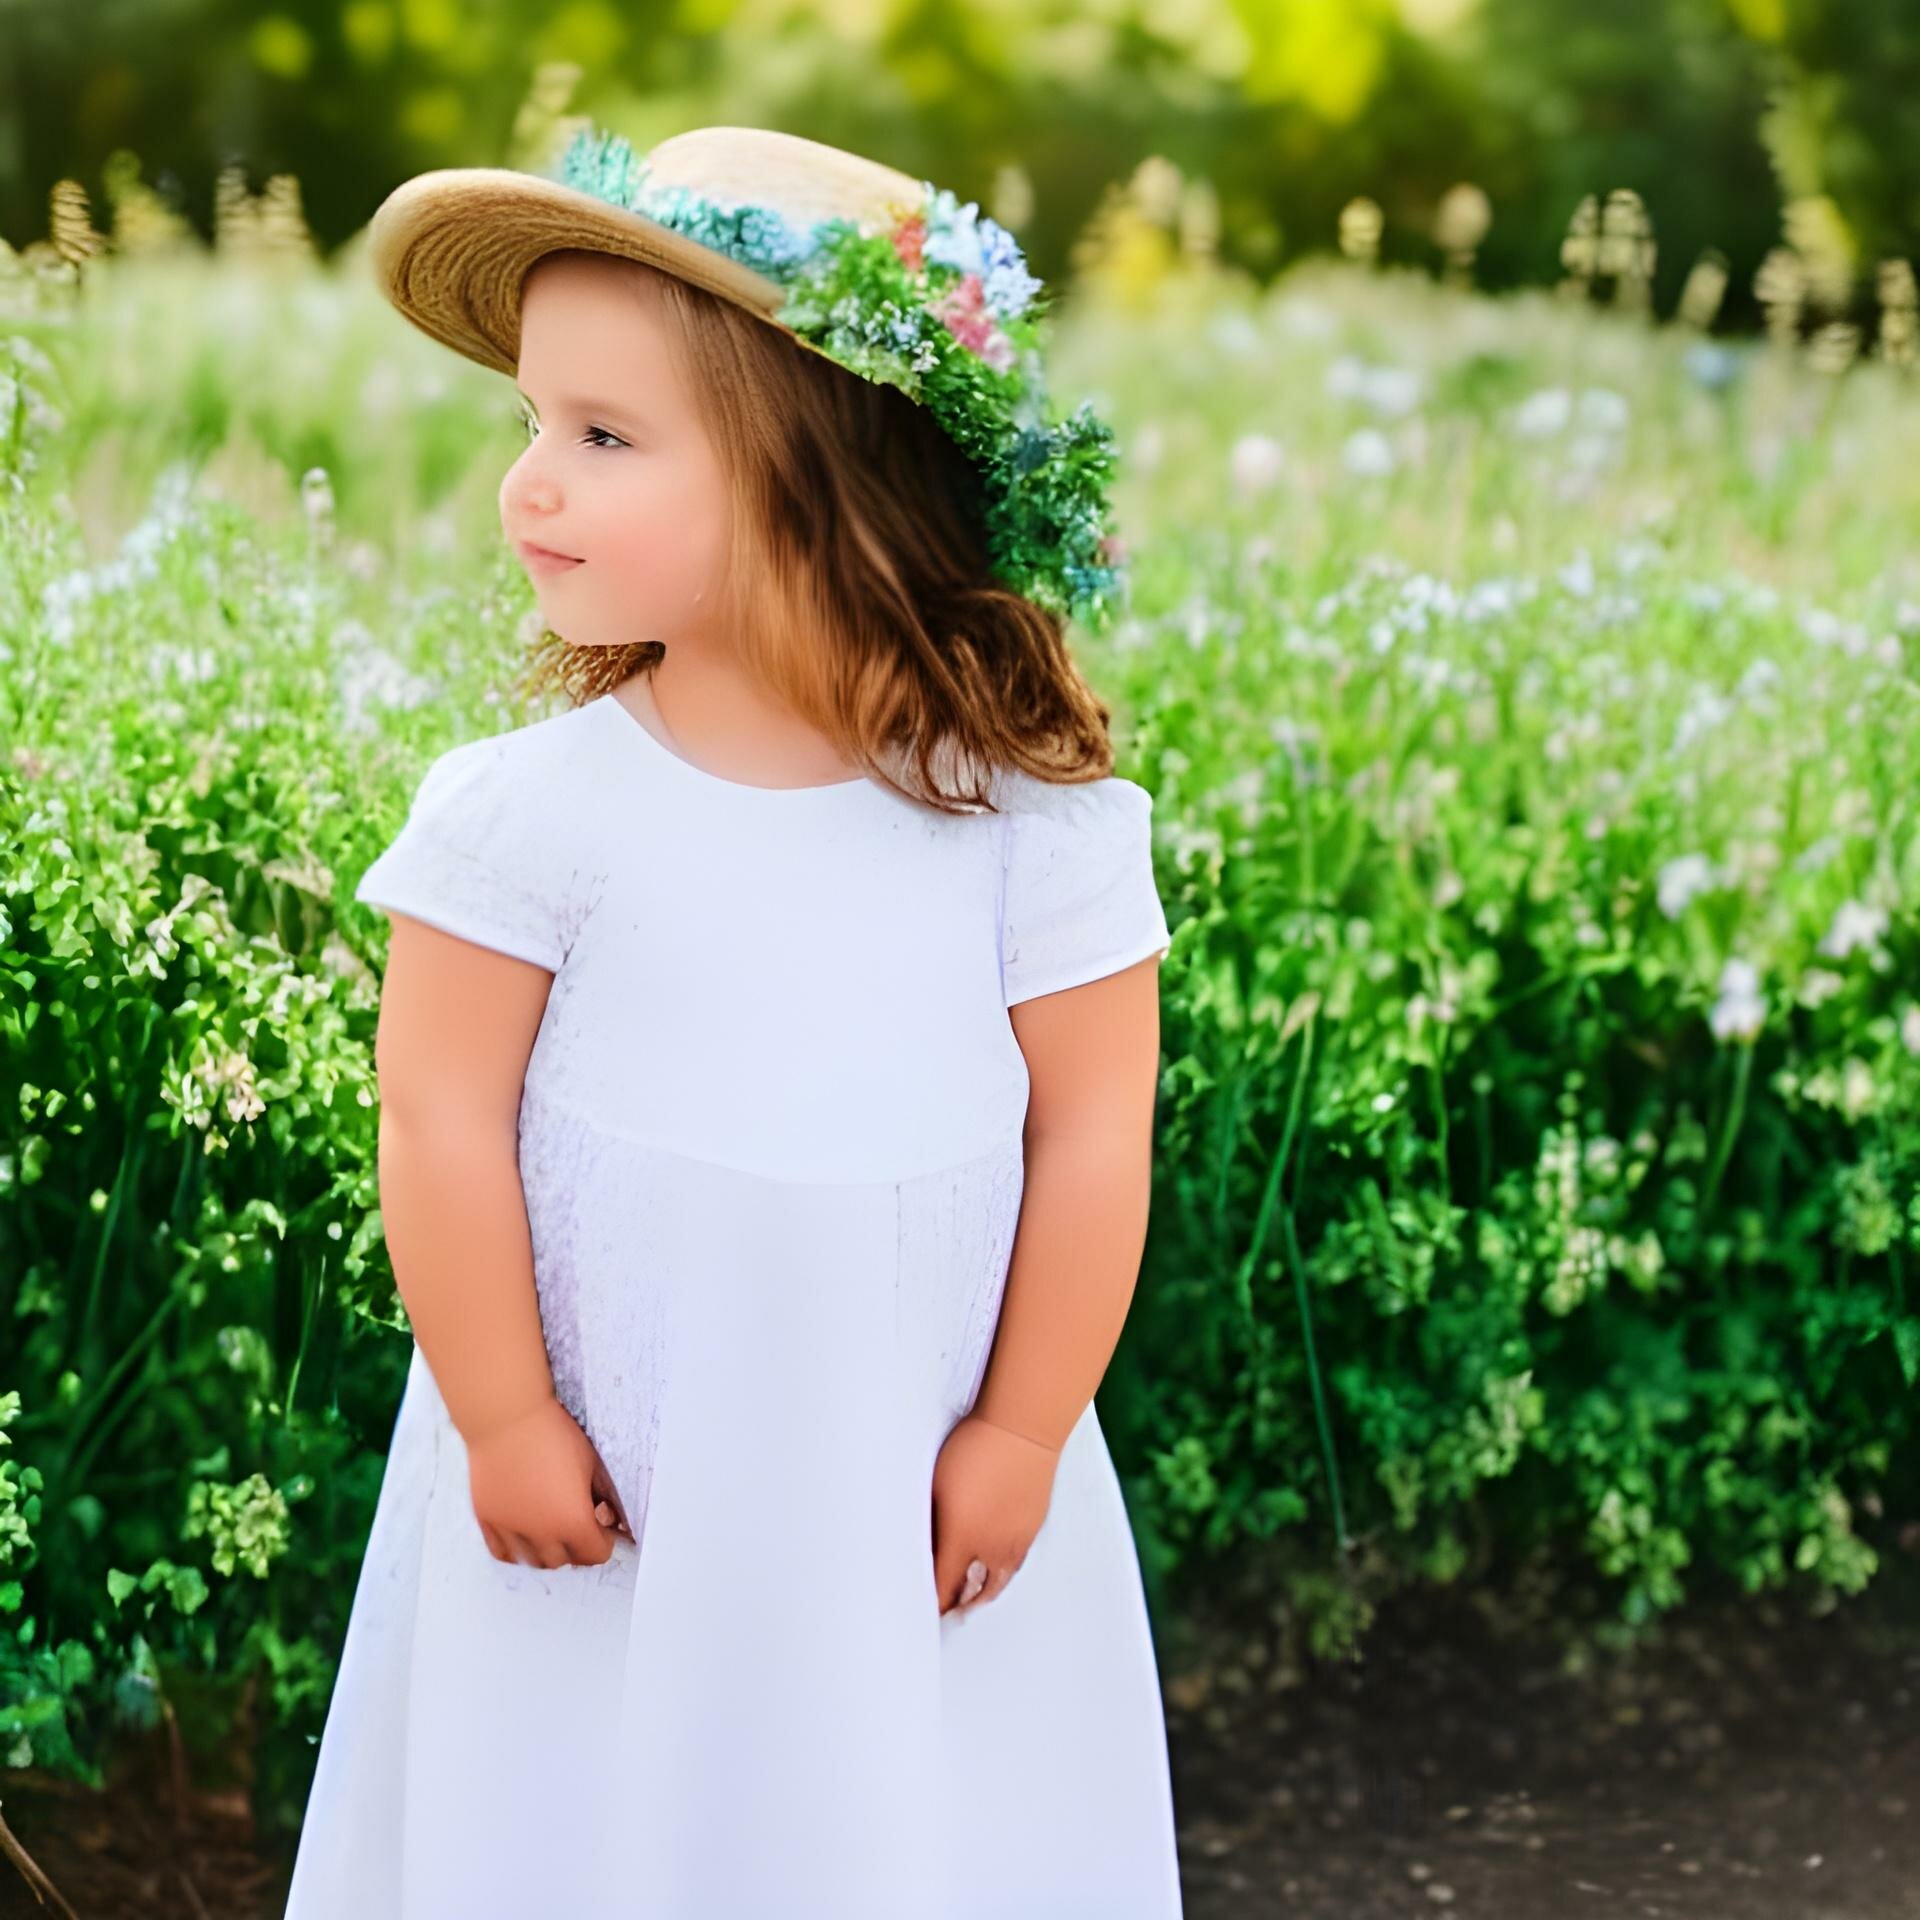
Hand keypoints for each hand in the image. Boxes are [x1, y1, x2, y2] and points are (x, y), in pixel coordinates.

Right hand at [464, 1395, 633, 1568]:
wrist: (507, 1417)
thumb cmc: (552, 1434)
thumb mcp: (591, 1464)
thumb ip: (604, 1496)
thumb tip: (612, 1517)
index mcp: (573, 1521)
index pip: (596, 1555)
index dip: (605, 1541)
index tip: (604, 1528)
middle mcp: (541, 1534)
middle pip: (565, 1561)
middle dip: (578, 1547)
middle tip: (580, 1526)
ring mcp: (510, 1529)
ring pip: (533, 1562)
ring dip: (547, 1553)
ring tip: (553, 1530)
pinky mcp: (488, 1519)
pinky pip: (502, 1553)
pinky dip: (516, 1552)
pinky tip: (525, 1535)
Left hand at [931, 1414, 1060, 1616]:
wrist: (1023, 1429)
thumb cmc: (974, 1447)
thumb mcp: (936, 1482)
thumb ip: (929, 1520)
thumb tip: (924, 1542)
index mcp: (962, 1540)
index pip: (944, 1588)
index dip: (933, 1602)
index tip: (923, 1606)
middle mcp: (992, 1549)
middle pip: (974, 1595)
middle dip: (957, 1606)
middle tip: (945, 1612)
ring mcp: (1016, 1539)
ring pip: (998, 1583)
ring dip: (982, 1596)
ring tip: (971, 1602)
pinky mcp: (1033, 1526)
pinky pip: (1016, 1563)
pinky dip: (1002, 1574)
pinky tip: (997, 1570)